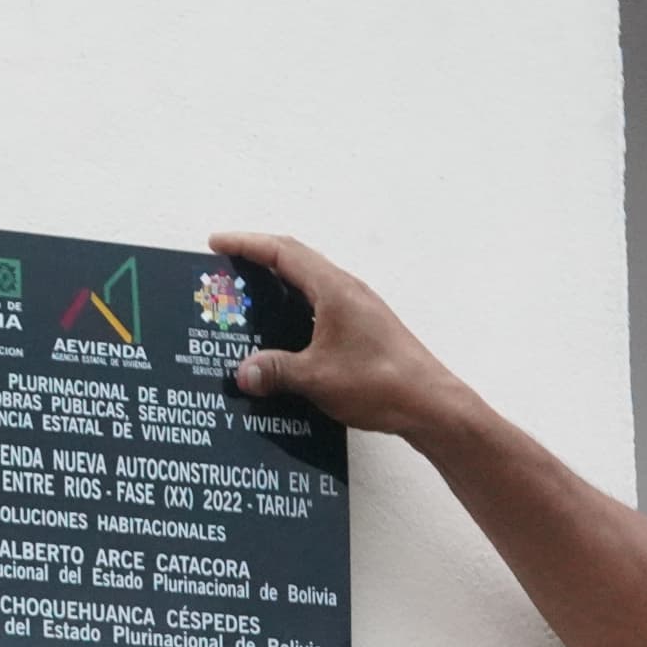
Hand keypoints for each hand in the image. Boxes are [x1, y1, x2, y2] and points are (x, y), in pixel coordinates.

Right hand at [209, 232, 466, 439]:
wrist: (430, 403)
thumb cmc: (380, 383)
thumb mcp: (317, 377)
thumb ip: (276, 371)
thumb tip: (243, 372)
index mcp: (333, 289)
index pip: (282, 252)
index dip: (246, 245)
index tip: (217, 244)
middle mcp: (347, 291)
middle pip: (296, 261)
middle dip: (258, 260)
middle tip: (228, 270)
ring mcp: (358, 309)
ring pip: (309, 285)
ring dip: (279, 286)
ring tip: (248, 302)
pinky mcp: (364, 329)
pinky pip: (320, 307)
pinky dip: (296, 310)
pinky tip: (283, 336)